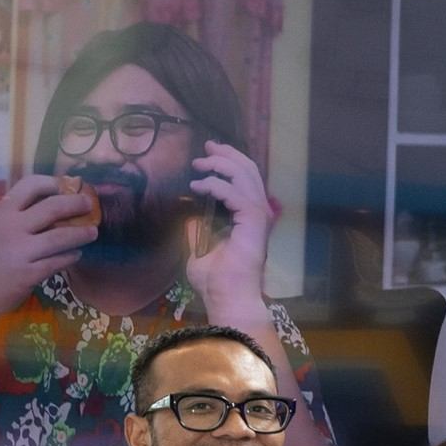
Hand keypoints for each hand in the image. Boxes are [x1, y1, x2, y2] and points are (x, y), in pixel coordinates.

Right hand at [0, 172, 100, 313]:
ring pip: (61, 236)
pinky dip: (70, 256)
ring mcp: (21, 250)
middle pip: (53, 207)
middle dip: (76, 204)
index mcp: (2, 211)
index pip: (31, 185)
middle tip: (89, 205)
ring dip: (81, 233)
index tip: (66, 187)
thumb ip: (16, 217)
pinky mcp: (29, 273)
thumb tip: (52, 207)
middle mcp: (12, 227)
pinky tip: (76, 255)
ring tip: (92, 232)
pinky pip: (58, 261)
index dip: (53, 183)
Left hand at [181, 139, 278, 314]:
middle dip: (227, 155)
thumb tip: (188, 214)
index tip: (206, 156)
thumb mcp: (197, 248)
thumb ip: (196, 229)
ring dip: (221, 165)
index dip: (228, 163)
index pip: (244, 180)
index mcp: (248, 218)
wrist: (227, 298)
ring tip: (199, 165)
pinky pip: (236, 194)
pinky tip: (198, 186)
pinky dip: (216, 186)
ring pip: (246, 177)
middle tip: (206, 147)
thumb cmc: (216, 281)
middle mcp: (257, 214)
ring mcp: (258, 217)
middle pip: (249, 171)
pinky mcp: (254, 223)